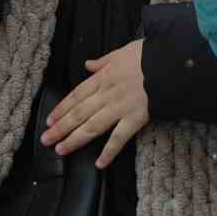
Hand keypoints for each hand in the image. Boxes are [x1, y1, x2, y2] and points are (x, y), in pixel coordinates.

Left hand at [41, 39, 149, 168]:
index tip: (49, 120)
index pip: (76, 95)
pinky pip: (119, 138)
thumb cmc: (149, 55)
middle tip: (46, 140)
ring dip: (75, 139)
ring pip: (92, 126)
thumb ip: (103, 61)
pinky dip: (109, 152)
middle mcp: (107, 94)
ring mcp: (120, 108)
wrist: (171, 62)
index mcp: (103, 77)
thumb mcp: (122, 52)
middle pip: (79, 113)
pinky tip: (99, 163)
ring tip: (61, 150)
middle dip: (60, 127)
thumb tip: (88, 64)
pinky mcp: (135, 119)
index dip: (61, 109)